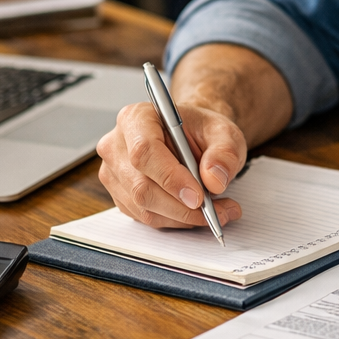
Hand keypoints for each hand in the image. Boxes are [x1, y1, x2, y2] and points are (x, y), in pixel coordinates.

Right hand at [96, 100, 245, 229]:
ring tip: (216, 211)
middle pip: (141, 186)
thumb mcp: (223, 132)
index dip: (171, 178)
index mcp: (137, 118)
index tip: (199, 197)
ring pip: (144, 207)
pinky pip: (145, 217)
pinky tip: (195, 211)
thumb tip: (214, 179)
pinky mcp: (120, 195)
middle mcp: (117, 145)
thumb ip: (224, 152)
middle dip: (182, 206)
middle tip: (217, 211)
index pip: (144, 151)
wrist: (191, 139)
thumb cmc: (201, 131)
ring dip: (182, 216)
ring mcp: (115, 172)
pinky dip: (175, 220)